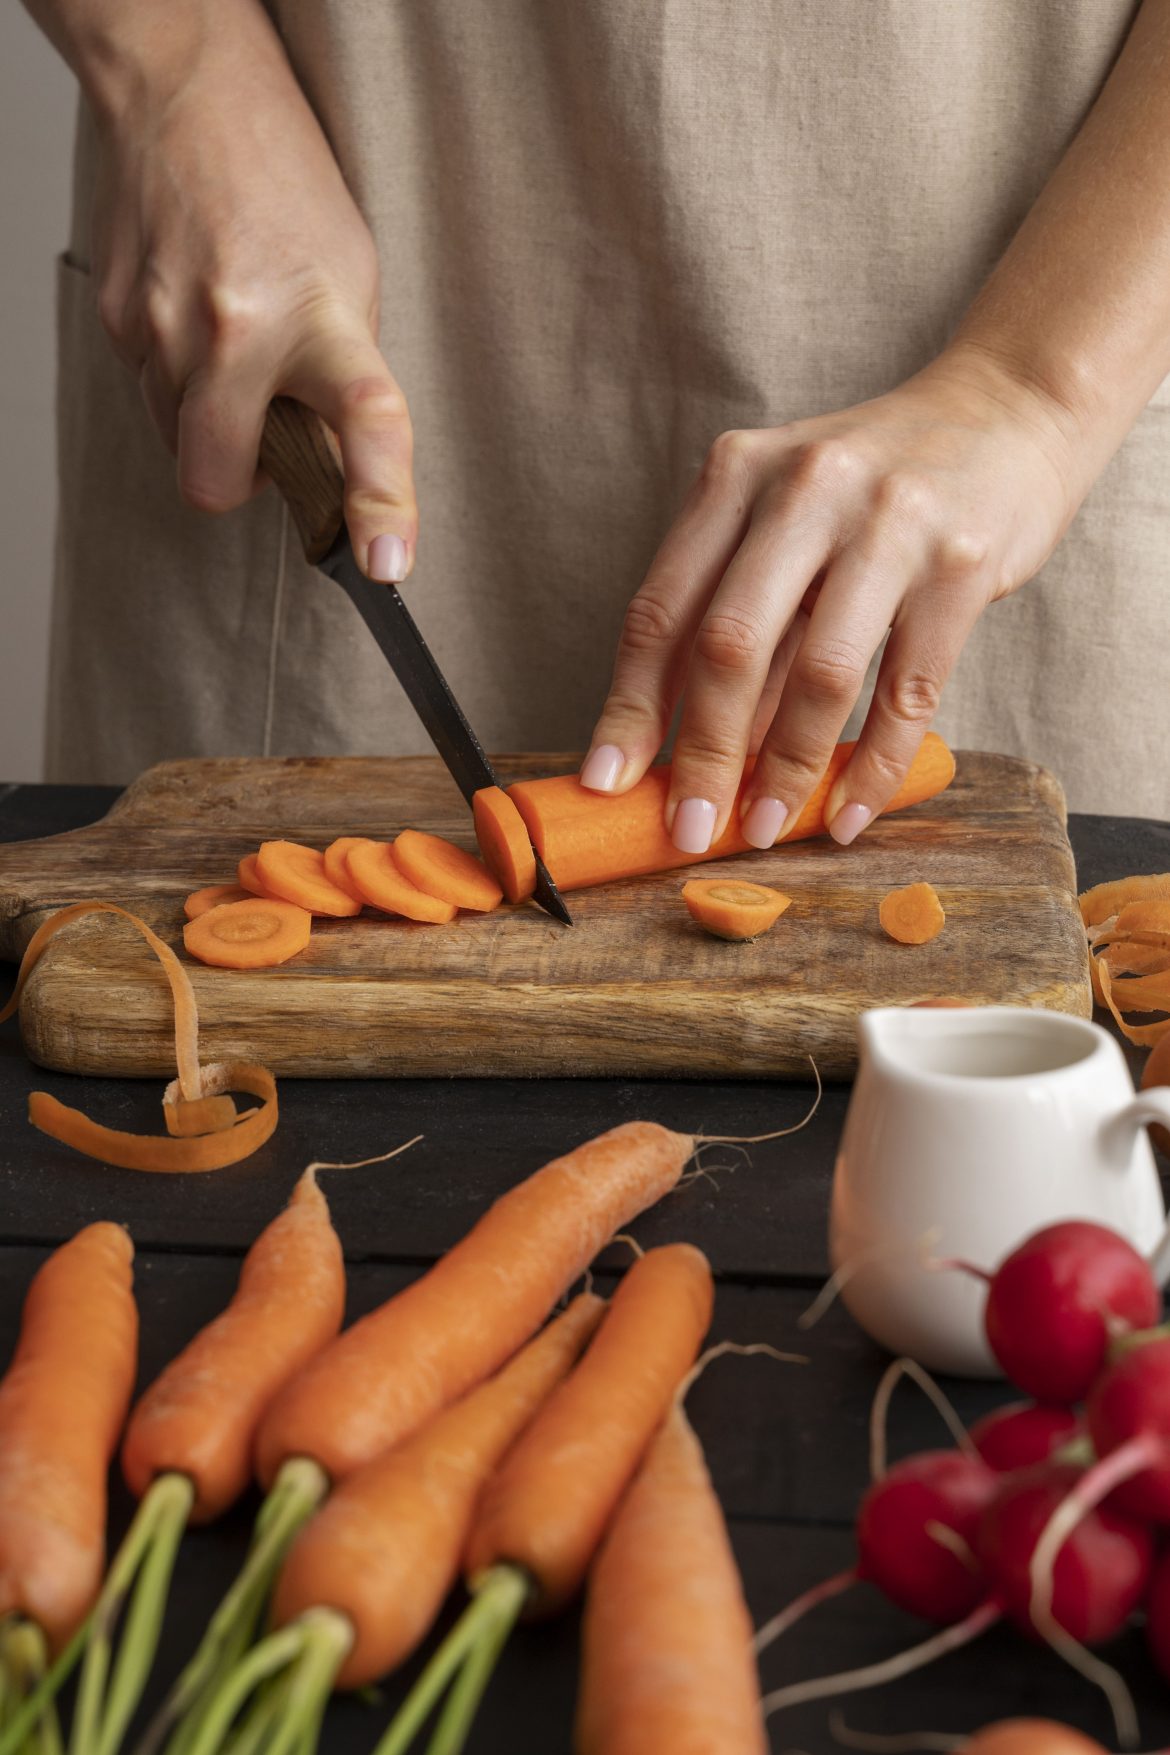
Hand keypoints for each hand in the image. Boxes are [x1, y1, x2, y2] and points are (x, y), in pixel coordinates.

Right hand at [88, 4, 414, 579]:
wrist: (190, 94)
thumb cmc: (284, 189)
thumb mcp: (351, 281)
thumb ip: (342, 379)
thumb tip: (331, 471)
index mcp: (321, 317)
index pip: (364, 419)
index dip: (378, 502)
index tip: (385, 563)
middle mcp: (236, 326)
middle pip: (215, 481)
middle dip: (238, 482)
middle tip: (269, 435)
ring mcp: (164, 325)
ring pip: (178, 445)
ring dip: (210, 423)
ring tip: (235, 350)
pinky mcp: (119, 319)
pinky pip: (152, 396)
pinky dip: (180, 382)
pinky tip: (197, 320)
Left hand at [582, 349, 1081, 849]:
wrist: (1009, 410)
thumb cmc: (875, 486)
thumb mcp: (786, 518)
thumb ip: (739, 611)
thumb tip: (686, 743)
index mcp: (737, 474)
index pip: (661, 608)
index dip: (629, 706)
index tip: (605, 782)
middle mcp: (804, 488)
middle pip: (729, 645)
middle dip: (702, 755)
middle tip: (688, 830)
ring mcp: (888, 522)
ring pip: (820, 675)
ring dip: (786, 771)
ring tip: (765, 829)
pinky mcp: (960, 564)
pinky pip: (908, 692)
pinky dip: (876, 768)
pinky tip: (849, 814)